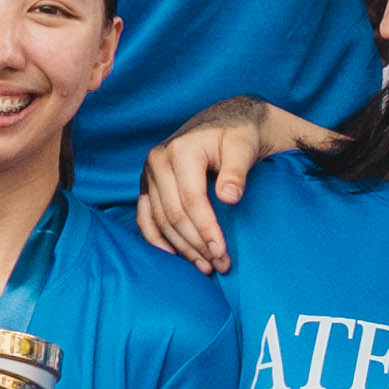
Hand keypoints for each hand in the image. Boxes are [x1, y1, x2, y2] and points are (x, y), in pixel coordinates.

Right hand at [136, 98, 323, 273]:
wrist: (225, 121)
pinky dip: (156, 240)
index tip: (222, 252)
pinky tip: (174, 257)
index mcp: (181, 150)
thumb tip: (229, 197)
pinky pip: (145, 217)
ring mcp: (149, 174)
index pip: (191, 200)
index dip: (206, 230)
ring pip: (160, 220)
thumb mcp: (244, 146)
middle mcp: (158, 161)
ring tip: (204, 266)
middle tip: (219, 265)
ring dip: (180, 248)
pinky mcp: (147, 185)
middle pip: (173, 215)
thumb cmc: (238, 134)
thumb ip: (237, 170)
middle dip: (196, 245)